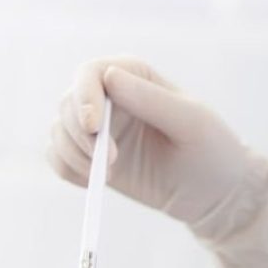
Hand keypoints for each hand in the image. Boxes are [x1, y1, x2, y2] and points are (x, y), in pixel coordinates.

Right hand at [47, 56, 267, 267]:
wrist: (209, 194)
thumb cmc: (210, 152)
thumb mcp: (190, 122)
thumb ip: (151, 99)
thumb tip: (109, 77)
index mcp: (135, 77)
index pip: (90, 74)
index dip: (84, 98)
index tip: (94, 128)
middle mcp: (109, 98)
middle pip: (67, 104)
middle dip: (79, 137)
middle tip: (110, 165)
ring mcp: (96, 130)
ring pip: (58, 133)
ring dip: (73, 157)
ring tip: (108, 176)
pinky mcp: (87, 158)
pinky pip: (57, 158)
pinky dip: (67, 171)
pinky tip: (92, 182)